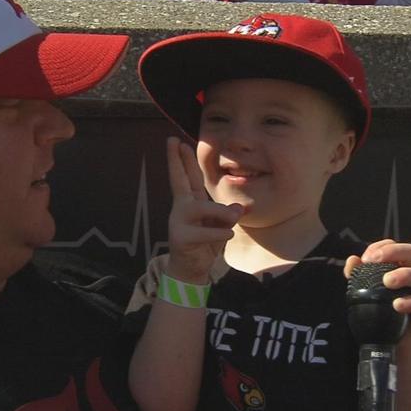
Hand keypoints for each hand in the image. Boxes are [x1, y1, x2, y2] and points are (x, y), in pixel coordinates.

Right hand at [165, 137, 241, 282]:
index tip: (177, 141)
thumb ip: (228, 215)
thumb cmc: (205, 244)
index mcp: (190, 202)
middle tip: (172, 141)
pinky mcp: (181, 238)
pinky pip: (204, 232)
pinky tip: (228, 234)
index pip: (188, 177)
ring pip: (199, 207)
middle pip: (178, 180)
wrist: (192, 270)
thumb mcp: (221, 226)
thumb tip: (238, 208)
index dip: (183, 160)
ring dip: (218, 211)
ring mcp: (178, 223)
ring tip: (232, 217)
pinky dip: (219, 233)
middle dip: (176, 161)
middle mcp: (181, 209)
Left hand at [344, 239, 410, 340]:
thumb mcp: (366, 289)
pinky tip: (397, 305)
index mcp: (402, 263)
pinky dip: (410, 301)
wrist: (394, 337)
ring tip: (387, 281)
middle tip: (373, 261)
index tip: (364, 258)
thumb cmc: (381, 308)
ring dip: (403, 275)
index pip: (394, 246)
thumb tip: (352, 260)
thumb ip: (357, 274)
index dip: (379, 247)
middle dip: (393, 253)